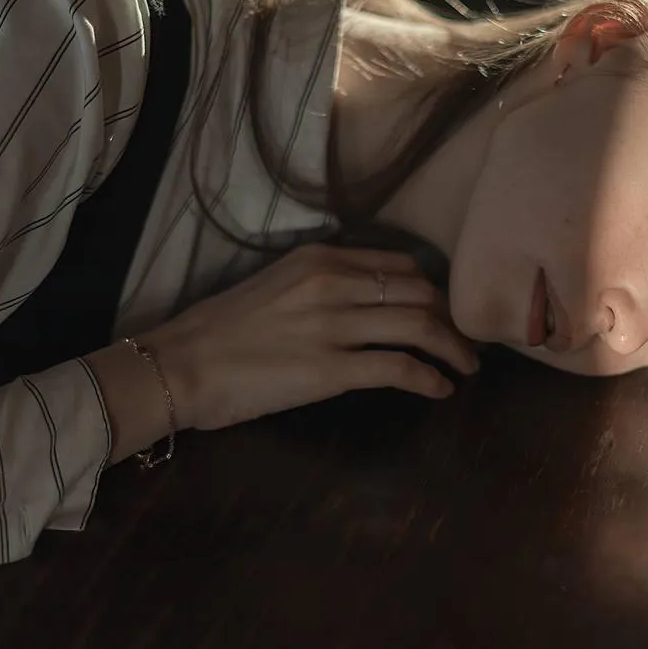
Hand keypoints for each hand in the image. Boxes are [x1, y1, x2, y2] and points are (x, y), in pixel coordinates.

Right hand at [140, 243, 479, 430]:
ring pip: (420, 325)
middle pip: (421, 291)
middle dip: (453, 317)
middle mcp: (334, 282)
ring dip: (454, 348)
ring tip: (467, 367)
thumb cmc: (220, 331)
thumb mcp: (276, 284)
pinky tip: (441, 389)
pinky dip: (430, 378)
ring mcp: (334, 325)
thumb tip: (364, 299)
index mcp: (320, 258)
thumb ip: (322, 284)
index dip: (434, 289)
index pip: (401, 264)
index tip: (445, 310)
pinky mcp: (332, 370)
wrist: (180, 365)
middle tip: (466, 341)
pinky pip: (400, 368)